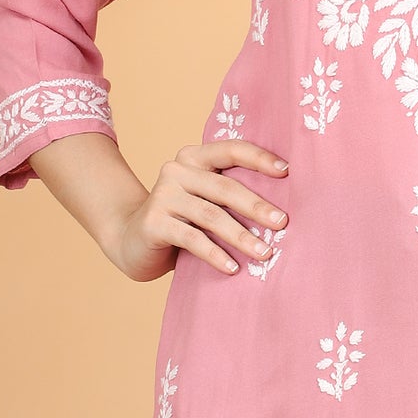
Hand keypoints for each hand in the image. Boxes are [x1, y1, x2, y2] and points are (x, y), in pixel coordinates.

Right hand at [111, 139, 289, 281]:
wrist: (131, 240)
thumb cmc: (181, 221)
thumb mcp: (204, 200)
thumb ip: (228, 195)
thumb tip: (280, 210)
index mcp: (194, 157)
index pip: (231, 150)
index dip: (259, 158)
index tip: (287, 171)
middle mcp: (176, 170)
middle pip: (225, 187)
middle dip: (257, 206)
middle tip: (282, 223)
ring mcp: (163, 195)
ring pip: (211, 215)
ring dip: (241, 236)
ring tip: (264, 253)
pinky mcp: (154, 222)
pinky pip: (192, 239)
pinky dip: (215, 254)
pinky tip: (233, 268)